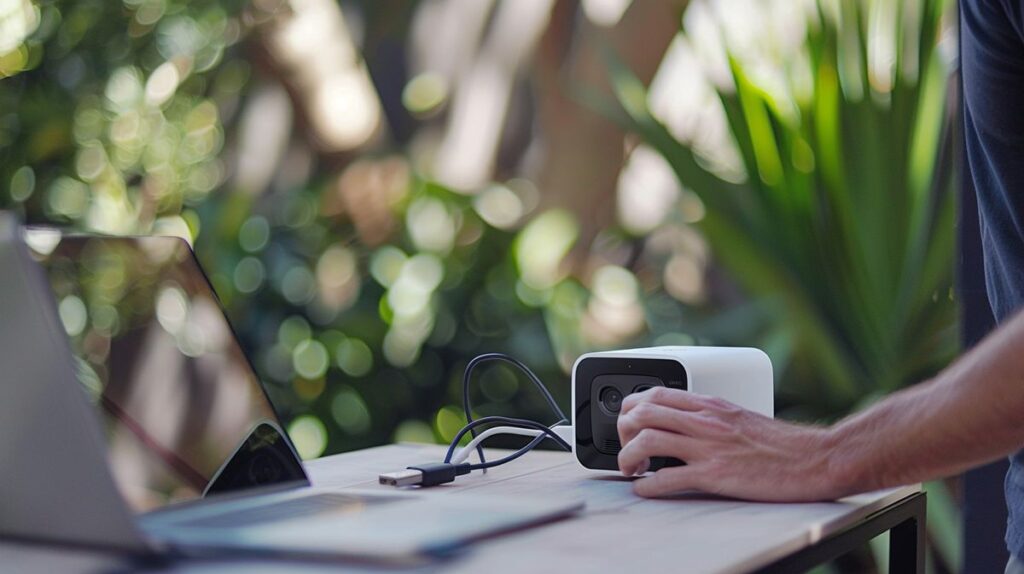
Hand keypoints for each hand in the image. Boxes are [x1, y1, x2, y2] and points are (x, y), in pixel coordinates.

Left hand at [616, 387, 846, 500]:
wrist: (815, 459)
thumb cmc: (783, 444)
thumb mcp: (740, 417)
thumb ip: (710, 418)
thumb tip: (684, 425)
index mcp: (711, 405)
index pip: (656, 393)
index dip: (631, 406)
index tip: (628, 422)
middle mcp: (705, 421)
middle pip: (643, 412)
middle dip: (622, 429)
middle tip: (624, 445)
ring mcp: (708, 447)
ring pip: (648, 440)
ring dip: (627, 456)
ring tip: (629, 468)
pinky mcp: (715, 475)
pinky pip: (667, 478)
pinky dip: (647, 485)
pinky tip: (645, 488)